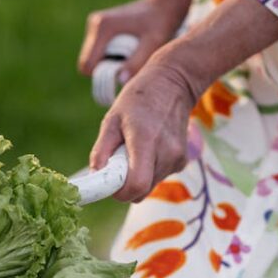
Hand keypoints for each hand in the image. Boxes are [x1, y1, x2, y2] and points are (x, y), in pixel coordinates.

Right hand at [77, 0, 186, 82]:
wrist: (165, 3)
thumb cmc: (161, 21)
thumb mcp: (152, 43)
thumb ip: (136, 62)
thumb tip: (120, 81)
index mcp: (103, 28)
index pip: (87, 64)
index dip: (101, 76)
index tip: (122, 75)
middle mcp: (95, 25)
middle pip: (89, 62)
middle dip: (107, 70)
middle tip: (132, 63)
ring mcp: (97, 26)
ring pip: (94, 58)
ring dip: (111, 63)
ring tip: (133, 54)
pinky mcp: (101, 28)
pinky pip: (100, 52)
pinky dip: (113, 57)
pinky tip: (131, 49)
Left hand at [89, 55, 200, 201]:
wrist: (172, 85)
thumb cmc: (138, 100)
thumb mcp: (112, 119)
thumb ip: (102, 150)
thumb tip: (95, 175)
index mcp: (145, 141)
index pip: (136, 185)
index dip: (119, 192)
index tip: (108, 184)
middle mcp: (166, 153)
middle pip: (141, 190)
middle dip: (124, 184)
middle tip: (117, 162)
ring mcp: (177, 158)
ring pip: (149, 186)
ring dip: (136, 176)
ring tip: (133, 149)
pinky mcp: (182, 161)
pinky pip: (159, 177)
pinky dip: (148, 170)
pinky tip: (148, 148)